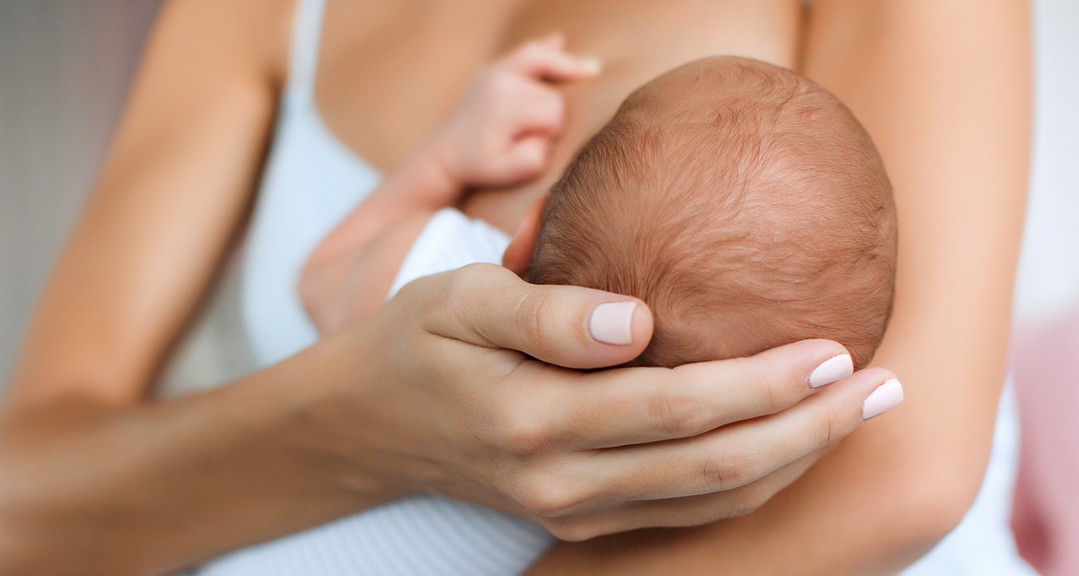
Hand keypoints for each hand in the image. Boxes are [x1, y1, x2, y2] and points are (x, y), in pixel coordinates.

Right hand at [311, 264, 900, 539]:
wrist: (368, 426)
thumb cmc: (416, 343)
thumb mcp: (458, 299)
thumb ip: (544, 312)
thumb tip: (636, 320)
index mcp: (534, 418)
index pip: (676, 409)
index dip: (762, 385)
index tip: (834, 349)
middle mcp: (561, 481)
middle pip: (713, 468)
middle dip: (808, 430)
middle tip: (884, 387)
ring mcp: (572, 511)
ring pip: (709, 504)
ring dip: (793, 462)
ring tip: (858, 415)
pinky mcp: (580, 519)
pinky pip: (684, 513)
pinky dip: (749, 485)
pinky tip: (790, 448)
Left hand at [427, 34, 600, 190]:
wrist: (448, 155)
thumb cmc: (481, 166)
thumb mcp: (506, 173)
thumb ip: (532, 159)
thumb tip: (546, 134)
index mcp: (503, 107)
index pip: (554, 111)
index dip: (553, 130)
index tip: (536, 144)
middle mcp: (499, 81)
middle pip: (553, 91)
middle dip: (552, 112)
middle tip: (531, 133)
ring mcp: (495, 70)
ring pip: (546, 63)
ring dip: (561, 74)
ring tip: (591, 70)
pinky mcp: (494, 68)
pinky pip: (527, 51)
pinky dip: (547, 48)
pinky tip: (561, 42)